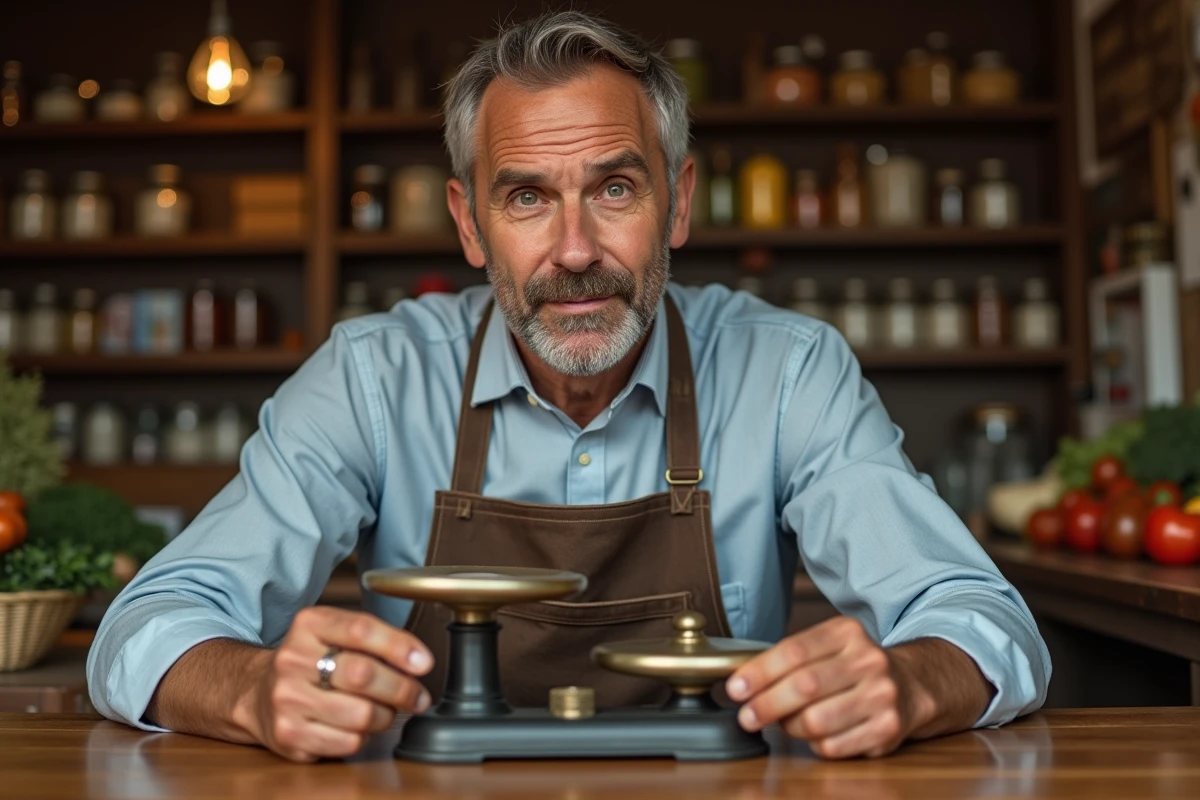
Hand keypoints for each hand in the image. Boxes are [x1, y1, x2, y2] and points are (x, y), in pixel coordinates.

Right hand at [237, 606, 434, 761]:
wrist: (256, 693)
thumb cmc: (310, 662)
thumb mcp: (333, 633)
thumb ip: (373, 639)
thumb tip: (419, 661)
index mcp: (308, 625)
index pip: (360, 629)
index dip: (399, 646)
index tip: (424, 662)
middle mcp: (292, 659)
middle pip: (363, 674)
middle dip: (403, 689)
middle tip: (418, 697)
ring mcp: (287, 699)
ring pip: (361, 714)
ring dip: (385, 716)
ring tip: (385, 711)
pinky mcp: (289, 735)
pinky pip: (348, 741)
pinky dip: (364, 736)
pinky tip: (357, 726)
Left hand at [725, 616, 928, 758]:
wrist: (911, 685)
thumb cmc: (853, 667)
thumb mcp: (828, 646)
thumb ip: (789, 658)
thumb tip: (741, 682)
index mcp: (847, 632)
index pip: (793, 651)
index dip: (759, 672)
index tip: (735, 689)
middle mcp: (868, 661)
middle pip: (804, 686)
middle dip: (766, 705)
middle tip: (746, 716)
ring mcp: (881, 695)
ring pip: (815, 721)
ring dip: (789, 727)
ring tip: (784, 724)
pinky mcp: (887, 729)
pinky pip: (832, 746)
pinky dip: (813, 744)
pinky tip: (814, 734)